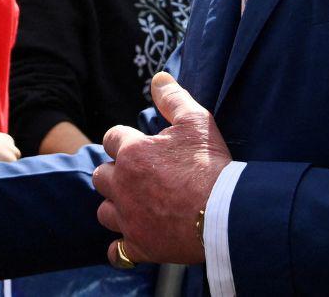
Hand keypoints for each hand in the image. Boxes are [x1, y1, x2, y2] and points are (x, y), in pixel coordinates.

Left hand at [93, 72, 231, 265]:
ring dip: (116, 206)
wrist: (227, 213)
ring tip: (136, 204)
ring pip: (104, 210)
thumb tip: (158, 78)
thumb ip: (173, 98)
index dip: (125, 141)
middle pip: (101, 174)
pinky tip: (134, 238)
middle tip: (139, 177)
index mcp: (132, 153)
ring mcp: (129, 217)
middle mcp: (122, 184)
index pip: (111, 138)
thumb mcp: (197, 122)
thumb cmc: (211, 165)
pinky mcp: (140, 244)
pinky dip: (122, 246)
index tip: (142, 147)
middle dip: (116, 173)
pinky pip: (117, 250)